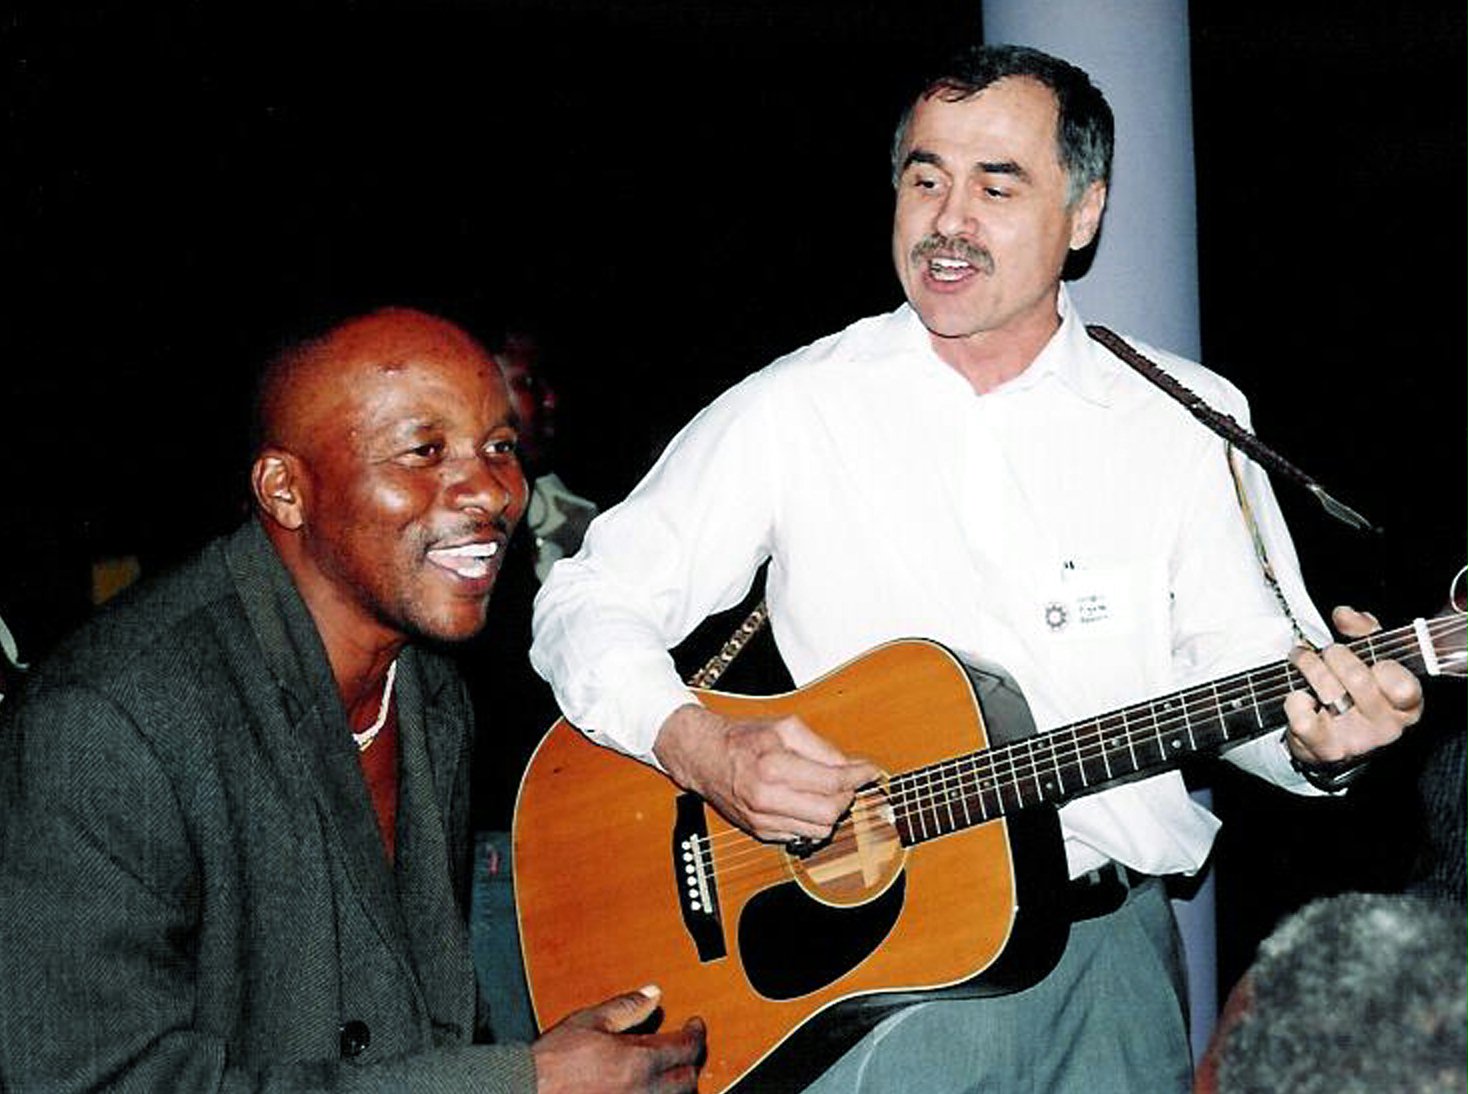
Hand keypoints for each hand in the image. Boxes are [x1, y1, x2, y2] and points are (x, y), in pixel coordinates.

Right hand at [530, 985, 704, 1093]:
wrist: (527, 1092)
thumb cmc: (552, 1062)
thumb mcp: (589, 1021)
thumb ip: (626, 1007)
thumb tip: (653, 993)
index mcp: (638, 1061)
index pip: (685, 1047)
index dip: (696, 1033)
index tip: (695, 1025)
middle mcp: (643, 1091)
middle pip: (688, 1080)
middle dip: (691, 1062)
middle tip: (686, 1048)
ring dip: (677, 1086)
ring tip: (670, 1071)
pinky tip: (648, 1089)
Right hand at [653, 703, 879, 842]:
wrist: (703, 757)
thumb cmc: (744, 738)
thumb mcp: (785, 727)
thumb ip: (822, 748)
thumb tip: (853, 766)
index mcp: (774, 767)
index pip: (832, 781)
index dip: (859, 776)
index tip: (871, 771)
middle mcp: (767, 799)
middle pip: (830, 812)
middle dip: (846, 796)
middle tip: (847, 781)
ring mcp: (763, 820)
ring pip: (820, 830)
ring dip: (831, 811)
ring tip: (826, 791)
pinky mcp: (760, 832)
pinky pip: (802, 836)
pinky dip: (812, 821)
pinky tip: (807, 802)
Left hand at [1283, 606, 1423, 767]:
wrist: (1332, 740)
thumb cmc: (1355, 695)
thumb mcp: (1371, 659)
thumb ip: (1364, 632)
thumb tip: (1345, 615)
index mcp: (1405, 704)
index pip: (1404, 686)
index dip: (1384, 667)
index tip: (1372, 659)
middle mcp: (1385, 725)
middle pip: (1358, 678)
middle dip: (1335, 655)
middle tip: (1325, 652)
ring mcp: (1356, 739)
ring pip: (1329, 691)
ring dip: (1308, 665)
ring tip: (1301, 658)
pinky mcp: (1326, 749)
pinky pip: (1304, 718)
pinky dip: (1295, 702)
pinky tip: (1299, 697)